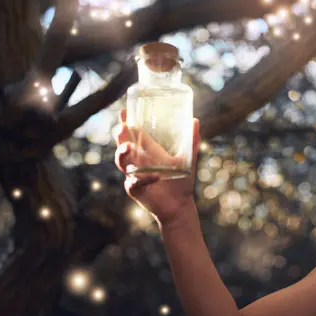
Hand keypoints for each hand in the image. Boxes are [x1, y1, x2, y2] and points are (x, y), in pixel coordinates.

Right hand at [114, 109, 200, 224]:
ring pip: (121, 163)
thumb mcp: (188, 158)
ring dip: (122, 154)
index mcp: (148, 151)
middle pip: (122, 145)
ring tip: (128, 147)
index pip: (133, 134)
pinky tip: (155, 177)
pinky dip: (143, 179)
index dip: (127, 122)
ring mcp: (134, 175)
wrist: (181, 204)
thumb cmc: (182, 180)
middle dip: (120, 136)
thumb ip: (192, 140)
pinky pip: (134, 183)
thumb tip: (195, 120)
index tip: (124, 111)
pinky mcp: (135, 190)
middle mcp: (138, 161)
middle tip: (123, 127)